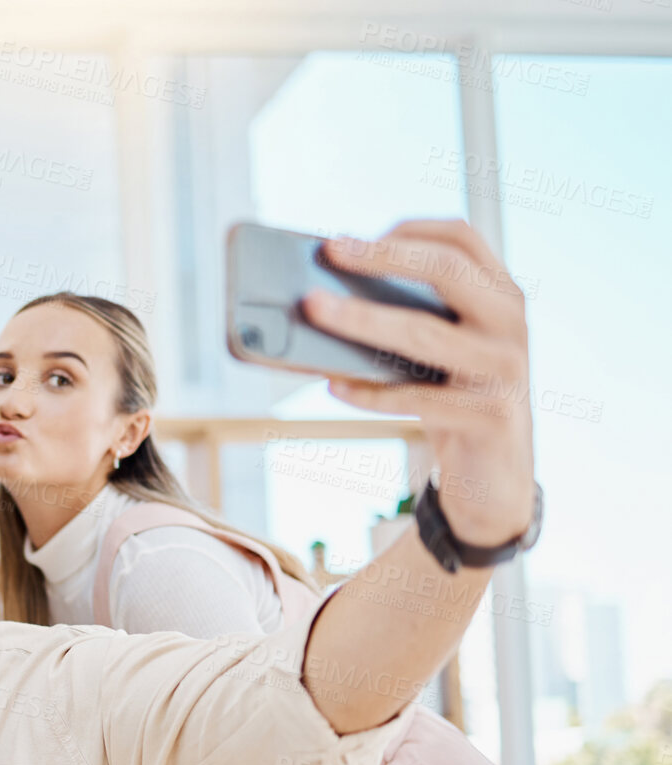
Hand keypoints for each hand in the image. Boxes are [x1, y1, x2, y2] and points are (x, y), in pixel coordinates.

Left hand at [303, 220, 535, 548]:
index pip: (463, 239)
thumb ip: (409, 318)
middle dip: (385, 256)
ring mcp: (504, 369)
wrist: (497, 473)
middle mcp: (510, 323)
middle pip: (448, 270)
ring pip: (424, 334)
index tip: (355, 238)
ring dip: (362, 319)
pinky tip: (333, 386)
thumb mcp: (440, 351)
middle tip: (331, 251)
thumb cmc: (454, 399)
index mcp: (500, 295)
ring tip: (315, 309)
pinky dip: (368, 392)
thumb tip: (326, 294)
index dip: (409, 229)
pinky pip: (415, 398)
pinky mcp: (489, 415)